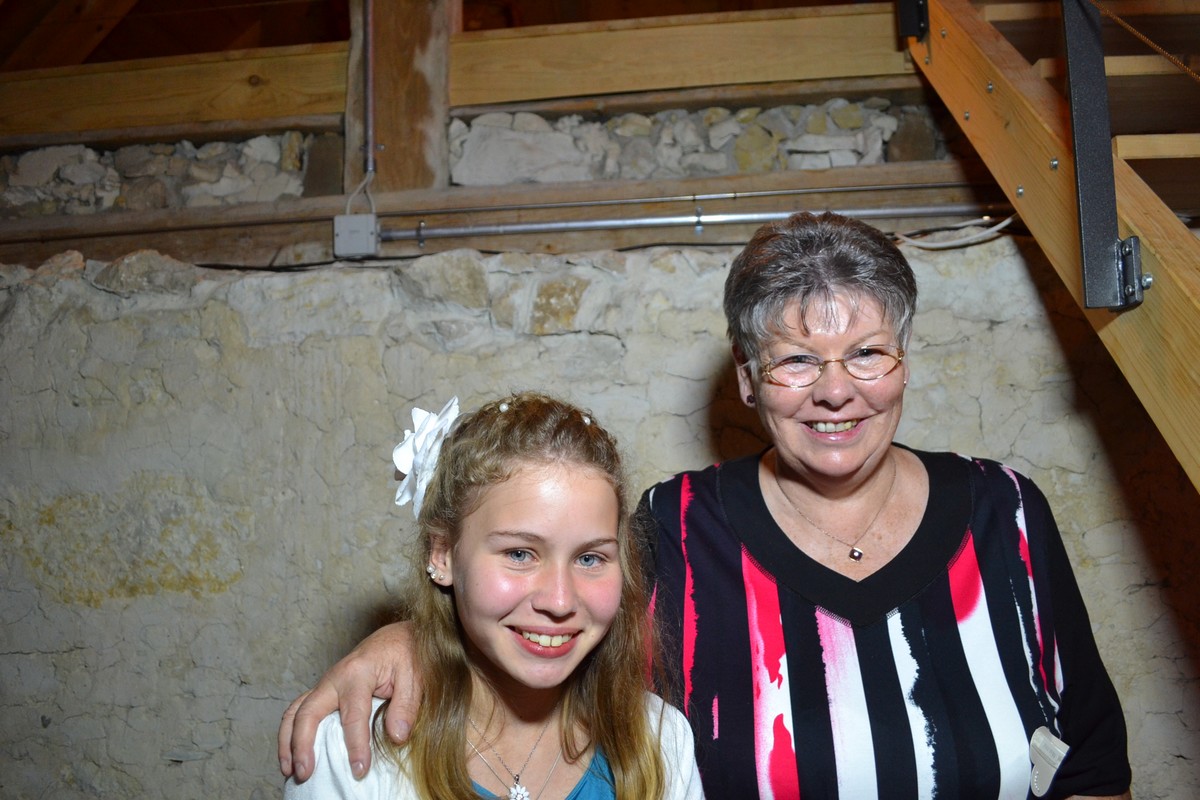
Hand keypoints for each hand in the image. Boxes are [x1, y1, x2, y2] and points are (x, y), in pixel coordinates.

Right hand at [278, 622, 420, 781]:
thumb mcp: (415, 675)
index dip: (355, 745)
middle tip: (305, 773)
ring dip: (288, 742)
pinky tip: (293, 755)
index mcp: (359, 672)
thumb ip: (406, 706)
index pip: (353, 715)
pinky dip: (290, 733)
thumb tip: (396, 737)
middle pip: (308, 712)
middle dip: (302, 744)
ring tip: (289, 770)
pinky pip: (299, 711)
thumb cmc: (406, 654)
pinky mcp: (324, 691)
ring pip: (295, 712)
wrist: (397, 636)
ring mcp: (325, 684)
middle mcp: (335, 678)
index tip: (359, 770)